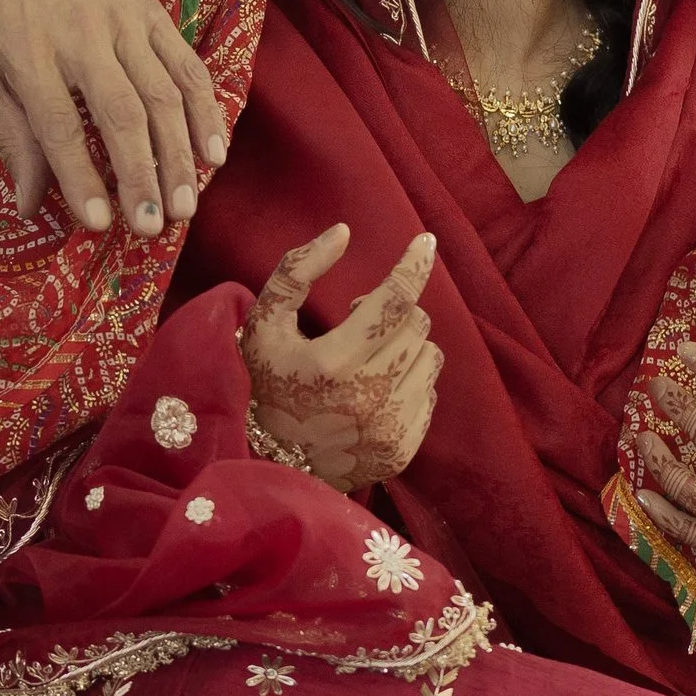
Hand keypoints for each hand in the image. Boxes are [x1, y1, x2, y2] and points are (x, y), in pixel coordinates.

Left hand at [0, 0, 225, 236]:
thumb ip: (9, 133)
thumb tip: (29, 204)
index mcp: (27, 50)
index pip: (59, 124)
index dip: (80, 177)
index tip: (97, 224)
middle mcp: (80, 34)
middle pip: (121, 113)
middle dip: (141, 175)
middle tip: (152, 227)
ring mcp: (122, 20)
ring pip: (162, 93)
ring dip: (178, 154)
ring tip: (184, 206)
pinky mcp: (150, 10)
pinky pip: (186, 65)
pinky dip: (205, 110)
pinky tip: (214, 153)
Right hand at [245, 224, 438, 489]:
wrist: (270, 463)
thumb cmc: (265, 383)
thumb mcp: (264, 323)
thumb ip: (297, 271)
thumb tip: (344, 232)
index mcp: (331, 363)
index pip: (391, 301)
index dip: (412, 266)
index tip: (425, 241)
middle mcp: (366, 397)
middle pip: (415, 325)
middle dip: (396, 313)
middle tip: (361, 324)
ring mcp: (389, 427)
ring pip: (430, 356)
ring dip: (406, 345)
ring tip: (370, 359)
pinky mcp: (403, 449)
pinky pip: (431, 392)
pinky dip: (410, 381)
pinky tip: (376, 391)